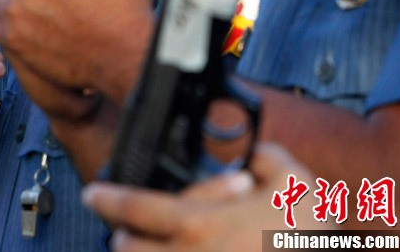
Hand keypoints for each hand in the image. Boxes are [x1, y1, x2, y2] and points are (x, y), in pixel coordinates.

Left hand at [82, 143, 328, 250]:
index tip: (92, 193)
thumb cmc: (307, 238)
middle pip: (128, 249)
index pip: (133, 207)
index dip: (105, 198)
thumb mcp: (296, 182)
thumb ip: (267, 158)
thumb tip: (255, 157)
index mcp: (200, 225)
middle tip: (128, 230)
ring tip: (148, 245)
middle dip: (124, 238)